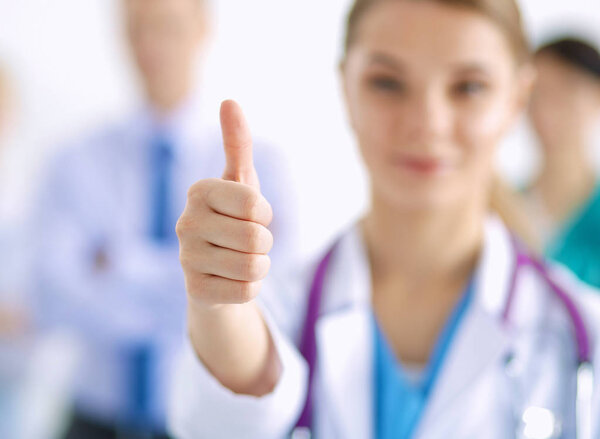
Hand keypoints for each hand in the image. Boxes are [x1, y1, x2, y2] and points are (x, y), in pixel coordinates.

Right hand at [177, 100, 273, 307]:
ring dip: (259, 266)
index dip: (263, 214)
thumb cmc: (232, 218)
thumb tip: (229, 100)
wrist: (216, 268)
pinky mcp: (194, 292)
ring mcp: (185, 260)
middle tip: (246, 241)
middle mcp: (185, 223)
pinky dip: (249, 287)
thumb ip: (238, 143)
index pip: (255, 206)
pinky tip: (230, 280)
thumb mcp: (240, 182)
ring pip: (255, 267)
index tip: (251, 215)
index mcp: (199, 192)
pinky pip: (247, 291)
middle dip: (264, 243)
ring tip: (239, 259)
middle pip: (258, 239)